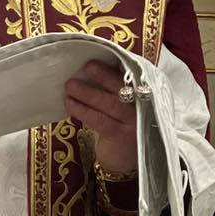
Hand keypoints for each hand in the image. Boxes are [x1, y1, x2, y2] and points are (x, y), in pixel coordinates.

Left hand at [64, 61, 136, 175]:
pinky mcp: (120, 136)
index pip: (133, 76)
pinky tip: (69, 104)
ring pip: (109, 104)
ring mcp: (134, 122)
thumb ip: (117, 86)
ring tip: (70, 85)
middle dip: (104, 76)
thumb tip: (93, 64)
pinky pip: (99, 120)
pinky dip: (82, 111)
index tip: (104, 54)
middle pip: (123, 88)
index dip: (120, 66)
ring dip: (88, 93)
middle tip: (86, 66)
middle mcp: (143, 107)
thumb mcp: (126, 105)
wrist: (127, 160)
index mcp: (145, 94)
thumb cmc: (122, 126)